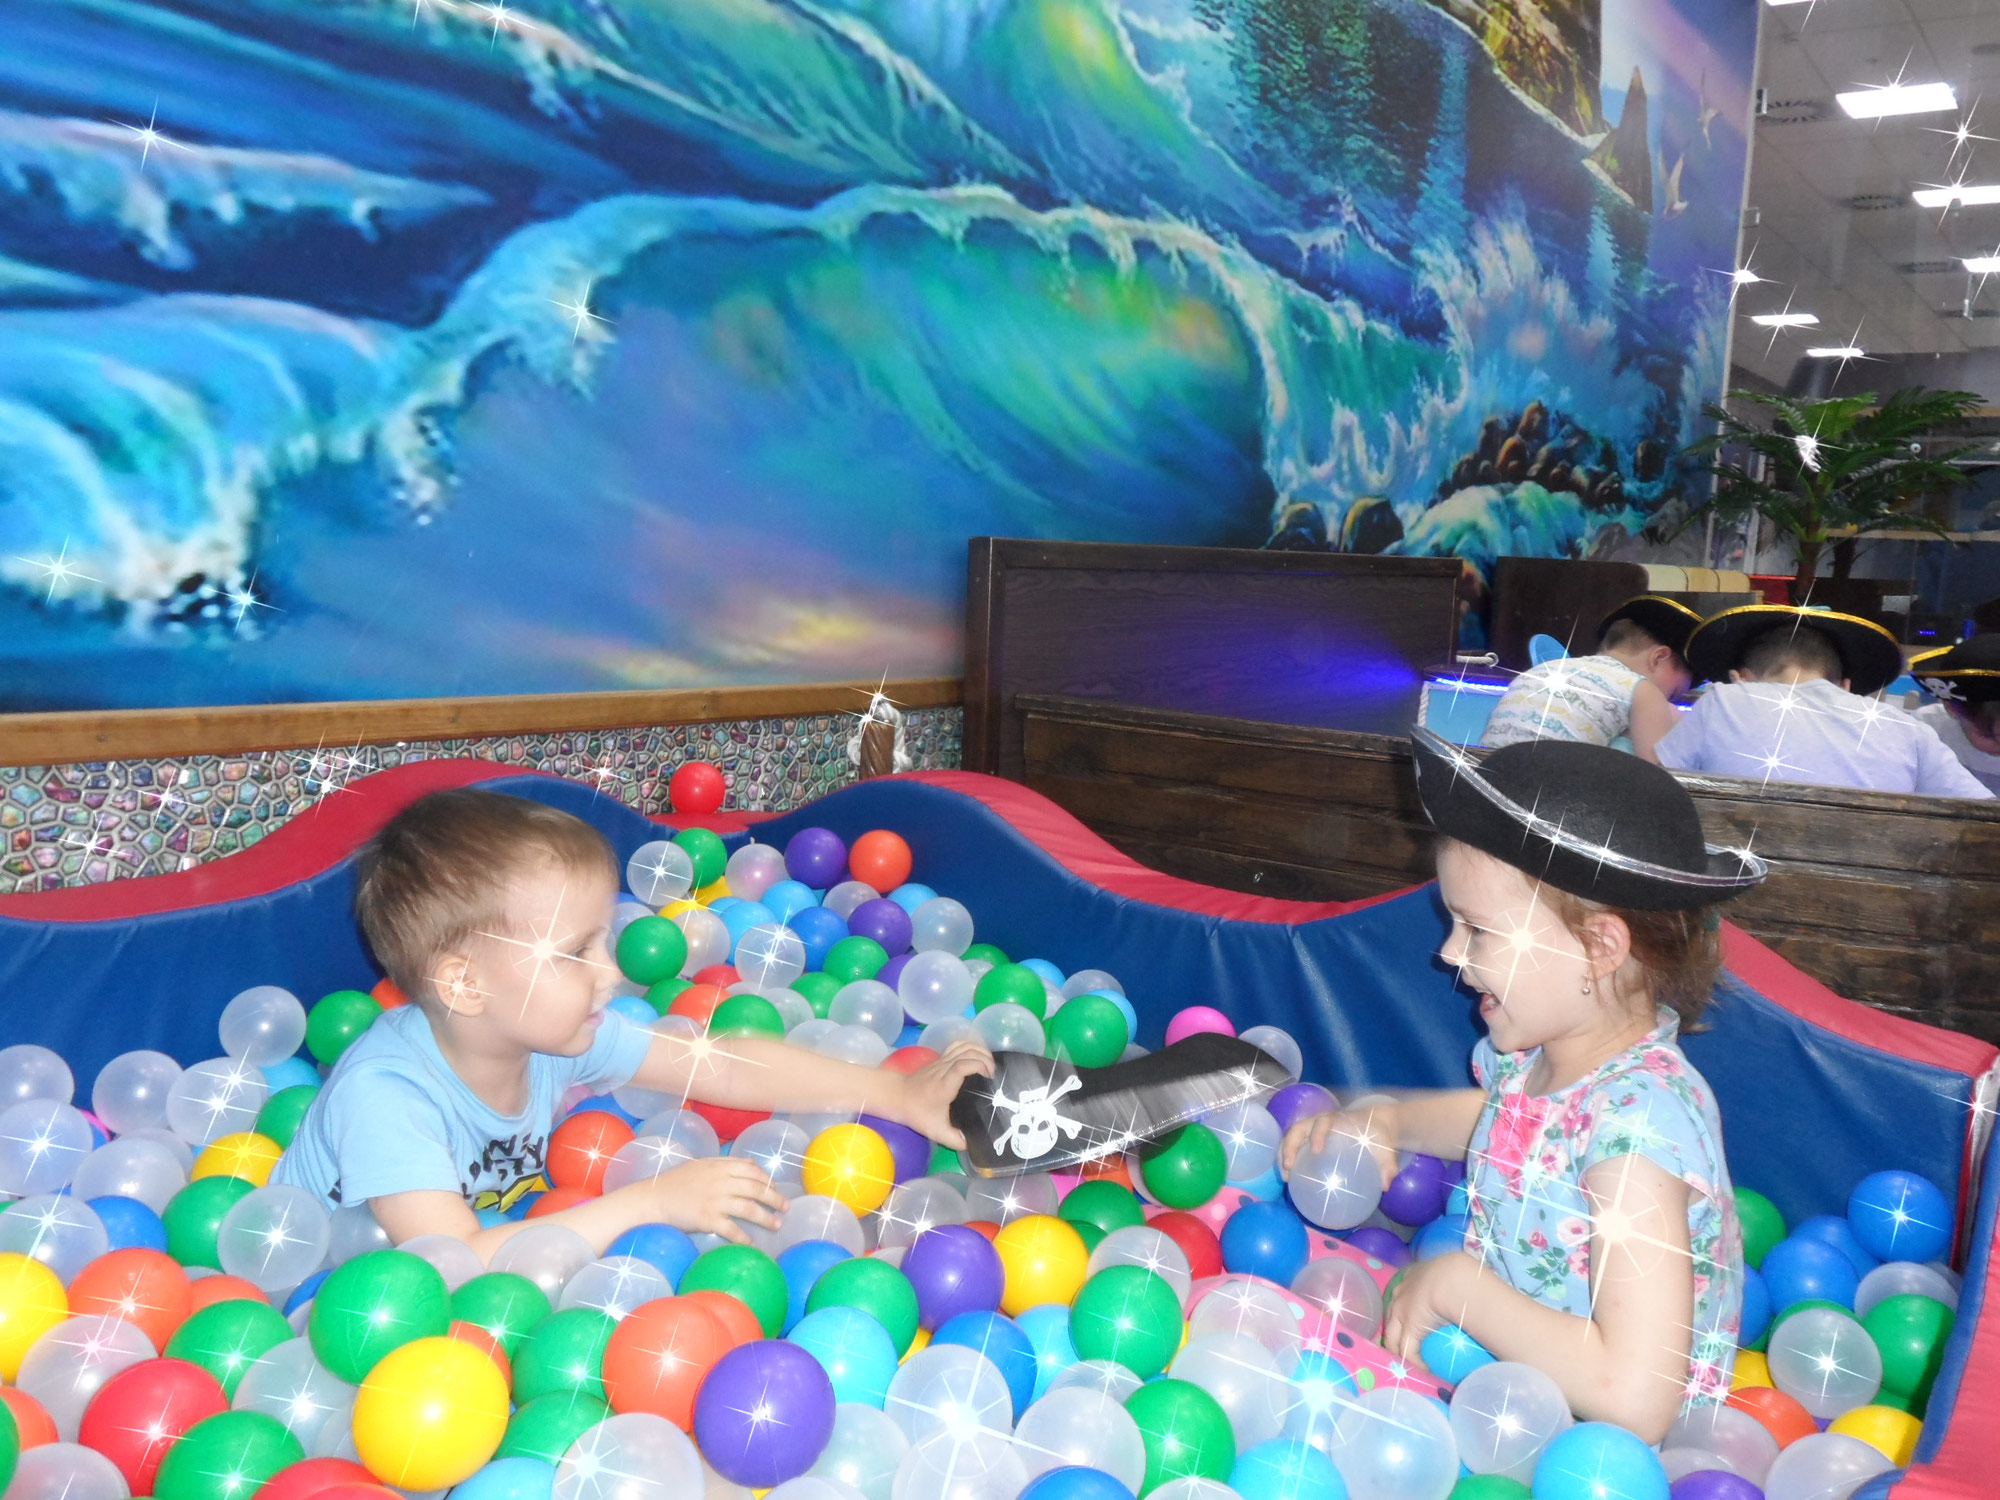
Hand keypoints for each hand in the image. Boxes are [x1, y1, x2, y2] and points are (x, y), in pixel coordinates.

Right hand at [636, 1155, 787, 1243]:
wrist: (652, 1198)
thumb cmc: (675, 1182)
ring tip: (777, 1224)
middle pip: (756, 1189)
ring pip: (749, 1208)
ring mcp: (715, 1200)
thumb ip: (724, 1163)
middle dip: (774, 1198)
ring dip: (766, 1217)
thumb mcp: (700, 1165)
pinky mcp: (707, 1219)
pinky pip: (732, 1230)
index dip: (767, 1180)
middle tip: (785, 1207)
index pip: (752, 1170)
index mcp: (719, 1166)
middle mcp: (721, 1181)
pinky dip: (744, 1238)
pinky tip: (752, 1244)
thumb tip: (750, 1165)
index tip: (774, 1188)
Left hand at [893, 1039, 994, 1149]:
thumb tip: (970, 1144)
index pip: (961, 1065)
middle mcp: (943, 1069)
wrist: (898, 1097)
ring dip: (980, 1051)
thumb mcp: (935, 1131)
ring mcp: (941, 1061)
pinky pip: (958, 1045)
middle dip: (985, 1059)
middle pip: (967, 1052)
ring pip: (963, 1046)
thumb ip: (953, 1140)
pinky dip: (972, 1046)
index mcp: (944, 1085)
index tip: (989, 1076)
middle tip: (993, 1076)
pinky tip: (978, 1056)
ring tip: (989, 1066)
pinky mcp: (941, 1058)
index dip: (978, 1065)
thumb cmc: (917, 1112)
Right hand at [1278, 1106, 1397, 1185]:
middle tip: (1288, 1167)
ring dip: (1283, 1154)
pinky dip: (1287, 1158)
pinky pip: (1294, 1145)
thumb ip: (1388, 1165)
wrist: (1374, 1124)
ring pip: (1291, 1137)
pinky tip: (1289, 1178)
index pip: (1323, 1122)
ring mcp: (1312, 1129)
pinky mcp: (1309, 1138)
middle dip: (1289, 1146)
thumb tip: (1385, 1186)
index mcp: (1338, 1120)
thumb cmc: (1377, 1135)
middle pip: (1298, 1129)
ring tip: (1284, 1176)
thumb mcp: (1386, 1148)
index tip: (1317, 1150)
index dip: (1317, 1134)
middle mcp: (1320, 1121)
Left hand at [1381, 1250, 1478, 1365]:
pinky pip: (1408, 1352)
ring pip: (1392, 1337)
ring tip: (1406, 1364)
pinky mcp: (1408, 1330)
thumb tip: (1470, 1291)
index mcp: (1411, 1278)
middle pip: (1390, 1317)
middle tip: (1398, 1346)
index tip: (1404, 1320)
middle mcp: (1400, 1294)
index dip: (1399, 1309)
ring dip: (1397, 1351)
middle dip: (1391, 1331)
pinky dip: (1415, 1363)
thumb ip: (1453, 1281)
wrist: (1453, 1280)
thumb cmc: (1458, 1273)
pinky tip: (1424, 1370)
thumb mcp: (1451, 1272)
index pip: (1399, 1294)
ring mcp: (1400, 1312)